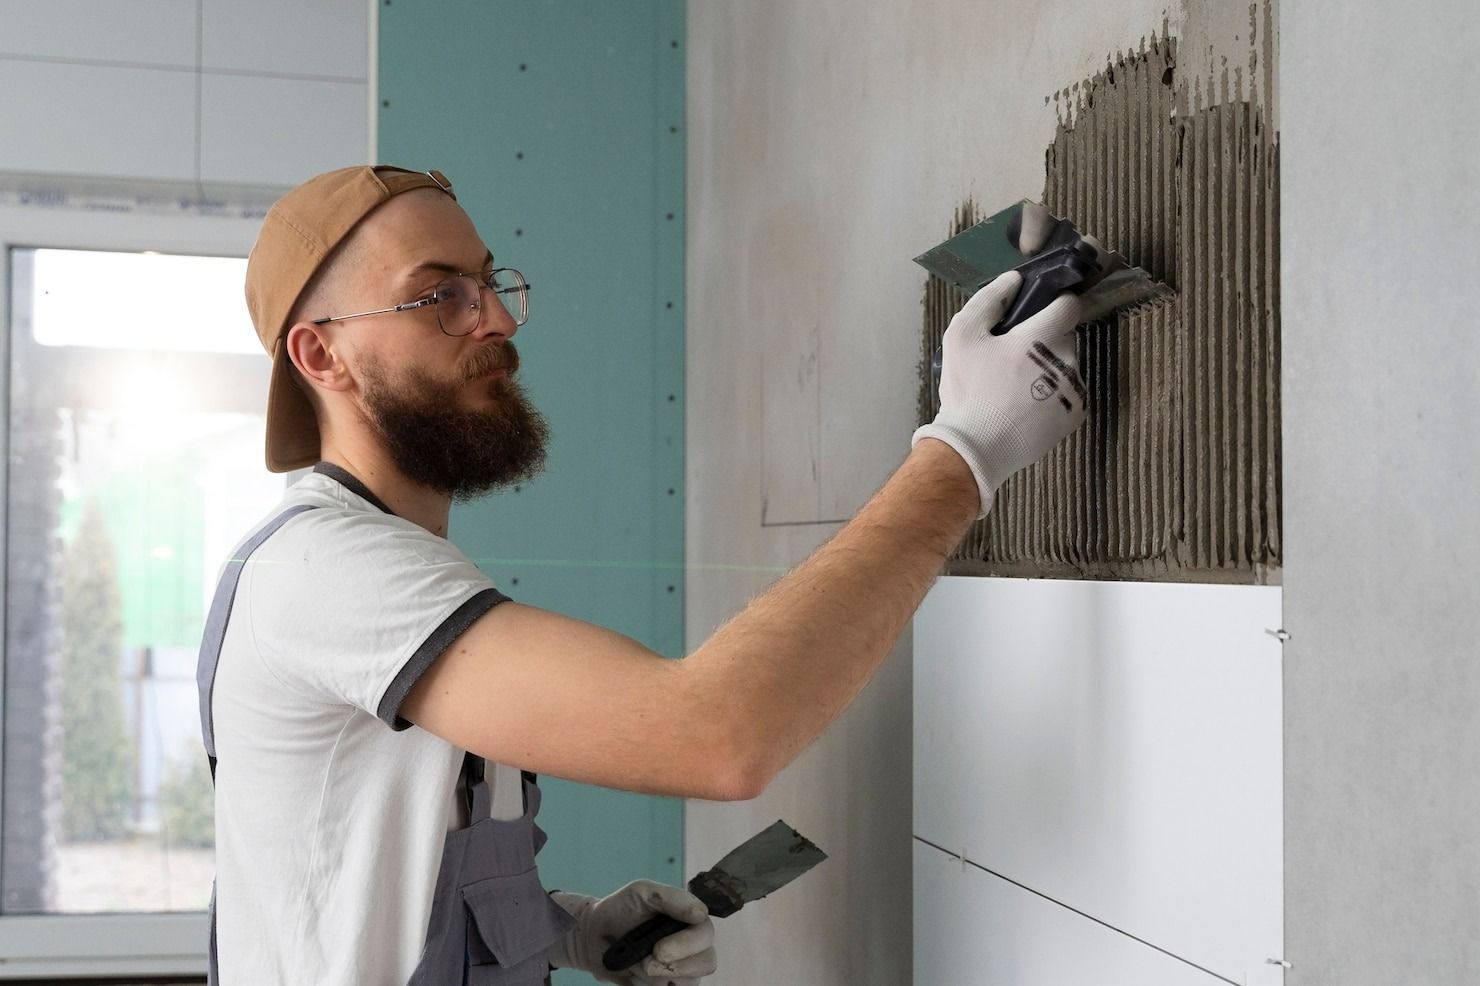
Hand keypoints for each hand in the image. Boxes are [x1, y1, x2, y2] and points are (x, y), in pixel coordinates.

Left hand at [547, 881, 717, 985]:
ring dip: (655, 976)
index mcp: (690, 918)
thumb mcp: (642, 892)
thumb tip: (701, 913)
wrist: (594, 937)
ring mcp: (682, 967)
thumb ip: (672, 898)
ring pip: (687, 982)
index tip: (659, 950)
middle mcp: (692, 943)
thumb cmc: (620, 910)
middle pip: (706, 962)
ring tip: (636, 963)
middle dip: (673, 966)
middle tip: (646, 963)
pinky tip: (636, 974)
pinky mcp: (667, 984)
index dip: (687, 945)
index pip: (706, 934)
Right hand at [912, 270, 1086, 516]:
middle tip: (1015, 354)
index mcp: (1041, 339)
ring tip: (1017, 383)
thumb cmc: (967, 391)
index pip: (1070, 305)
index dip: (1054, 304)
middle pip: (1067, 335)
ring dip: (1050, 365)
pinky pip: (1069, 391)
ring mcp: (1074, 391)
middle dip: (1047, 337)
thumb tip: (1014, 280)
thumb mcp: (962, 336)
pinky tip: (1026, 403)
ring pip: (1068, 363)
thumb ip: (989, 300)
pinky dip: (1053, 392)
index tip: (1037, 313)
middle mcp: (1066, 362)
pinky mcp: (1075, 416)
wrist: (974, 449)